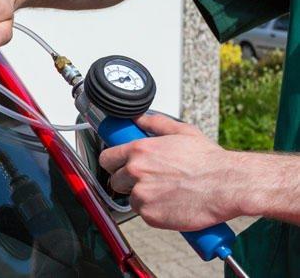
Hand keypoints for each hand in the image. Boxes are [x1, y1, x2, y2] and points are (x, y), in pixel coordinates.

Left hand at [99, 114, 243, 230]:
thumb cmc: (208, 160)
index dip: (112, 163)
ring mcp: (142, 195)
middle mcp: (136, 172)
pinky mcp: (150, 215)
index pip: (106, 158)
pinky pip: (145, 214)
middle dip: (128, 182)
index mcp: (139, 150)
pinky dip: (155, 212)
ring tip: (165, 192)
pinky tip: (171, 204)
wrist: (227, 185)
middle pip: (115, 181)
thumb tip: (139, 118)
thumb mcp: (181, 132)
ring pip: (131, 199)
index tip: (118, 166)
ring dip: (143, 198)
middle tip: (148, 181)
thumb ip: (155, 123)